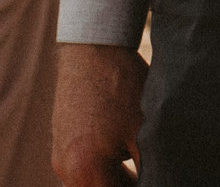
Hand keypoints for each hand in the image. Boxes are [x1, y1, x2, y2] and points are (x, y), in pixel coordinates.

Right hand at [51, 43, 143, 184]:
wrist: (94, 46)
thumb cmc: (122, 88)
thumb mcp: (144, 133)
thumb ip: (149, 171)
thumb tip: (160, 181)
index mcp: (86, 171)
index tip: (155, 177)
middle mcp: (65, 169)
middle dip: (127, 185)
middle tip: (150, 171)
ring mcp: (59, 156)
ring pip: (92, 183)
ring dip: (114, 180)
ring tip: (138, 161)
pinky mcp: (60, 143)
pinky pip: (82, 169)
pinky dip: (103, 168)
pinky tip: (123, 149)